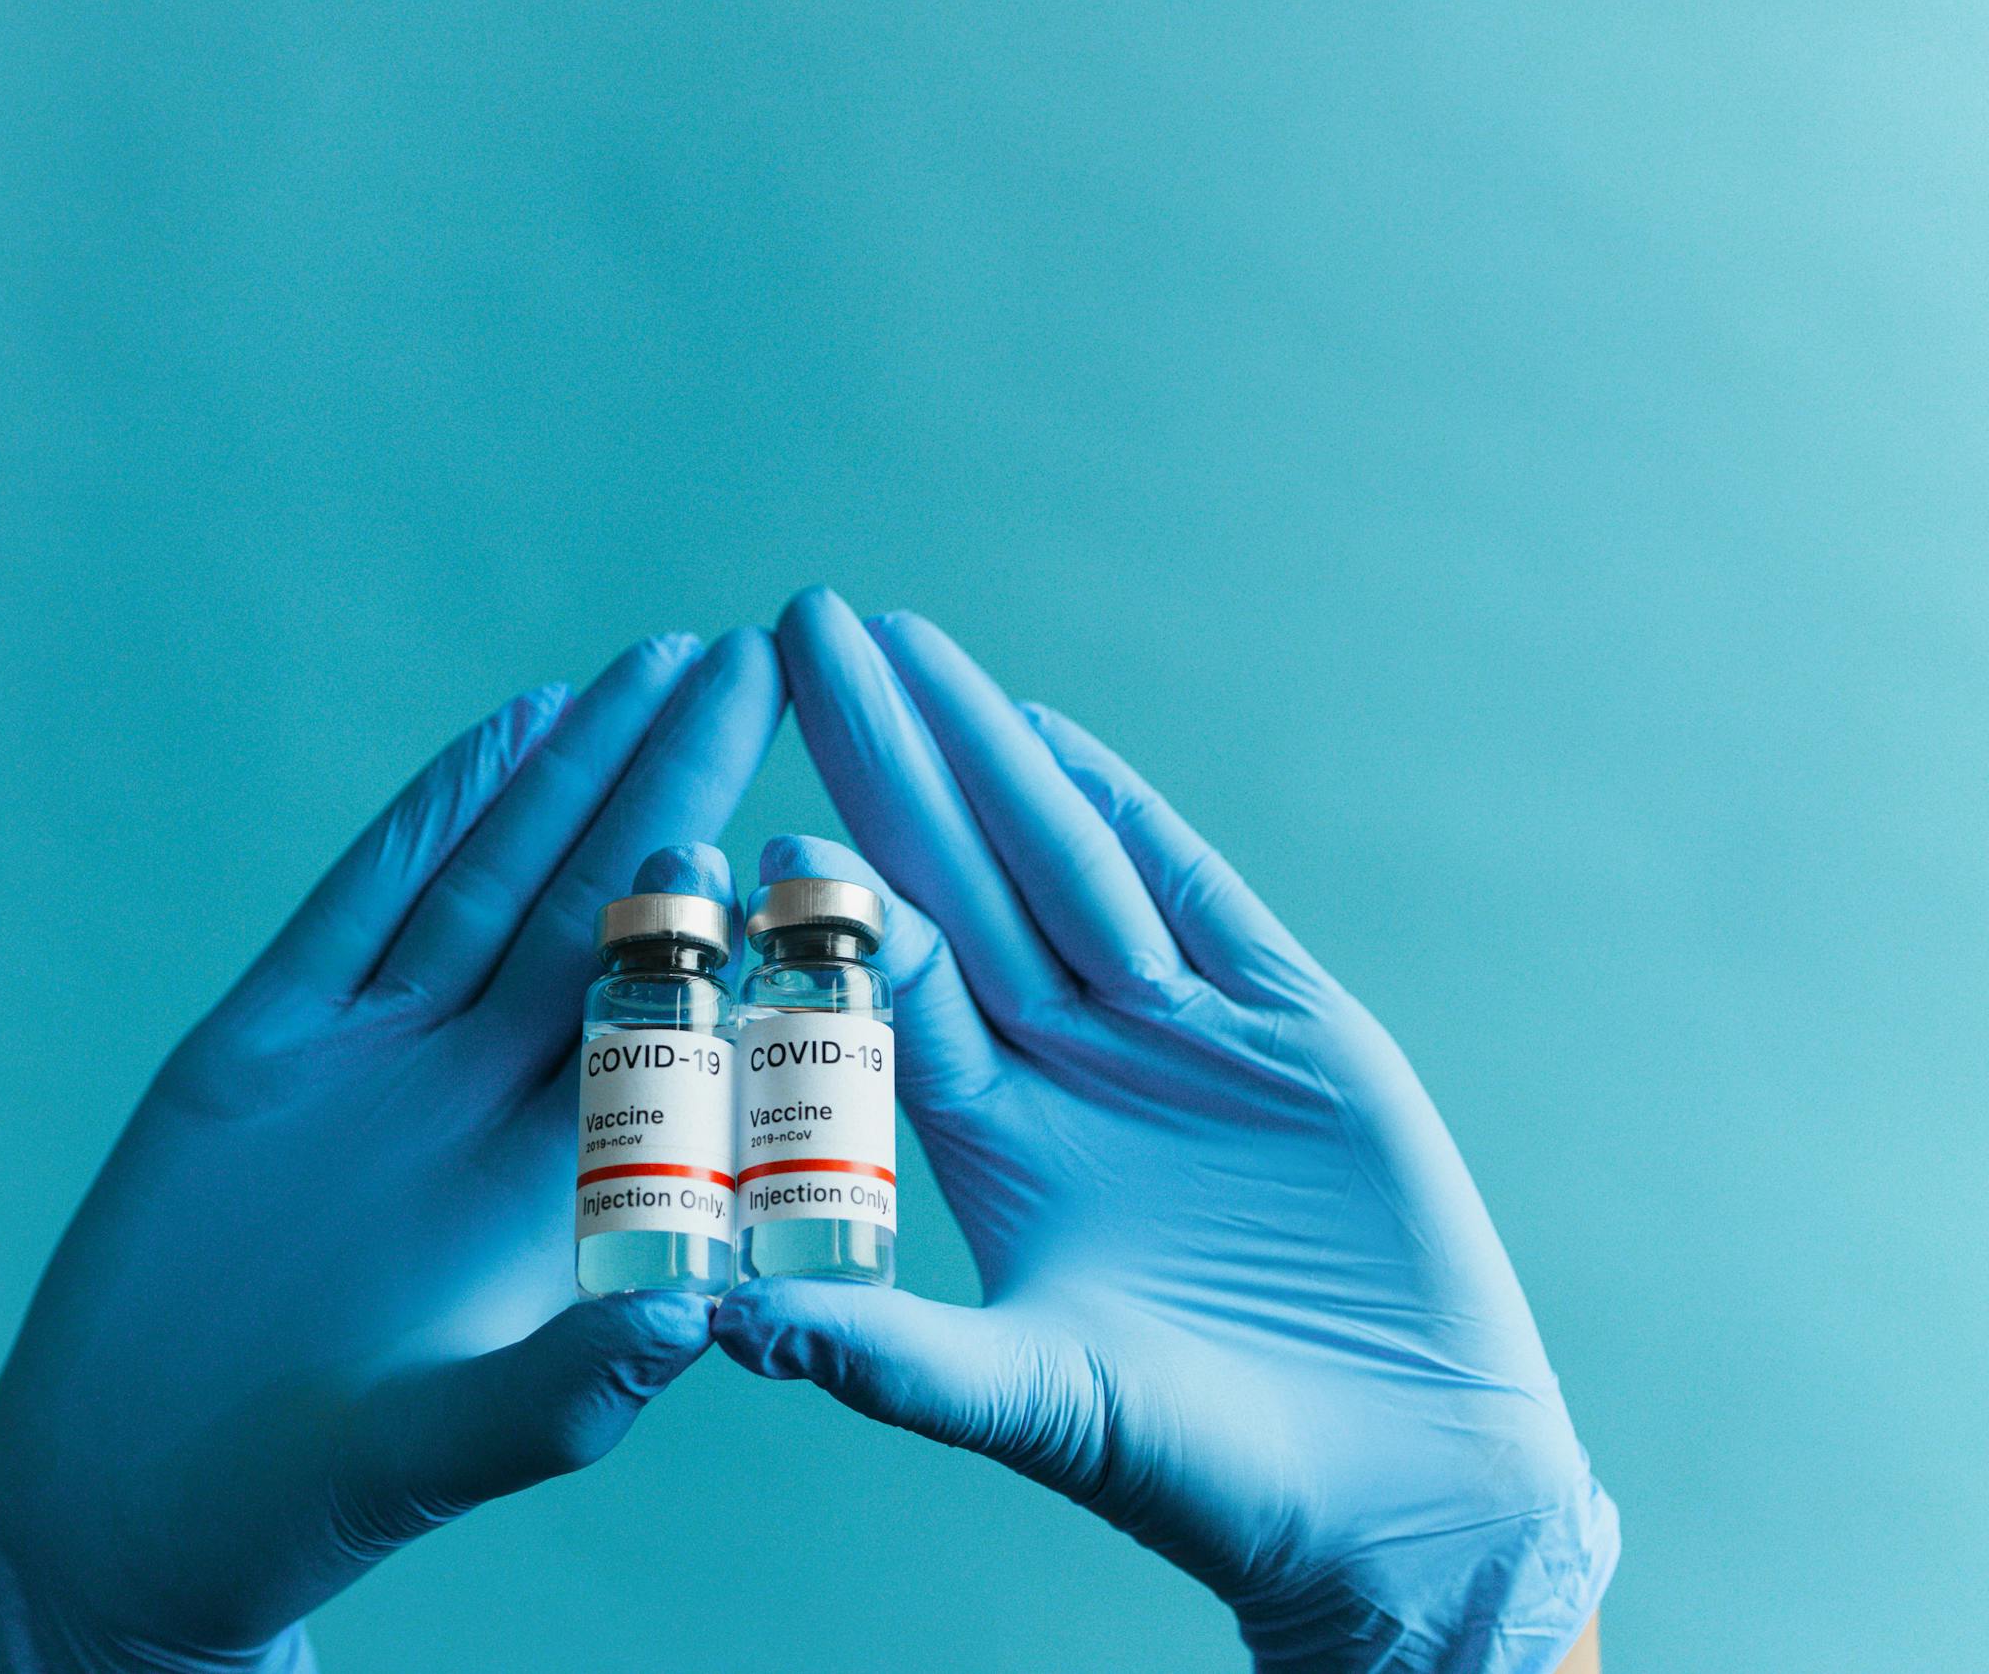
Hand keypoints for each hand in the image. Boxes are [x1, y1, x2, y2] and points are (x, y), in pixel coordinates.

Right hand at [0, 629, 783, 1671]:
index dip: (744, 913)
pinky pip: (362, 906)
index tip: (821, 809)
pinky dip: (433, 814)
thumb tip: (710, 1326)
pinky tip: (507, 731)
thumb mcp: (444, 1449)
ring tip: (651, 661)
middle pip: (601, 912)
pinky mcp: (267, 1044)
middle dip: (674, 787)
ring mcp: (377, 1059)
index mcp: (557, 1187)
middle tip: (757, 660)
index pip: (676, 1022)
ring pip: (495, 880)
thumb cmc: (297, 1507)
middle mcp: (482, 1099)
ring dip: (574, 770)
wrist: (138, 1503)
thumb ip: (568, 1387)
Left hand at [715, 591, 1616, 1672]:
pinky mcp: (1288, 1023)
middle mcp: (1063, 1062)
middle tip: (799, 623)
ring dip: (983, 748)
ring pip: (1058, 857)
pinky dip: (1120, 808)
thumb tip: (718, 1318)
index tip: (749, 801)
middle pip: (953, 875)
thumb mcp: (1032, 1401)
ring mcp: (1173, 1034)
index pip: (885, 978)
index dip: (825, 887)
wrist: (1395, 1488)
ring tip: (902, 640)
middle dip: (882, 752)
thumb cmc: (1202, 1473)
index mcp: (987, 1135)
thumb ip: (888, 1353)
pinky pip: (1190, 891)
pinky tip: (1042, 729)